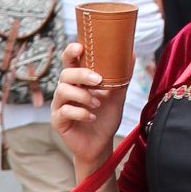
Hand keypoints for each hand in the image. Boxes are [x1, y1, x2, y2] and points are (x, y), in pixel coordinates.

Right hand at [50, 42, 126, 170]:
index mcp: (77, 81)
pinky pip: (64, 111)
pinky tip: (91, 117)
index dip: (71, 51)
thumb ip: (122, 77)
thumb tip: (132, 54)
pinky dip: (80, 112)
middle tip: (98, 80)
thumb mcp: (116, 96)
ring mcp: (59, 105)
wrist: (101, 144)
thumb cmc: (105, 118)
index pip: (69, 61)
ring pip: (62, 91)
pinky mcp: (58, 121)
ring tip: (97, 104)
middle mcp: (65, 90)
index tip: (80, 47)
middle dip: (81, 74)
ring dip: (82, 95)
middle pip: (65, 74)